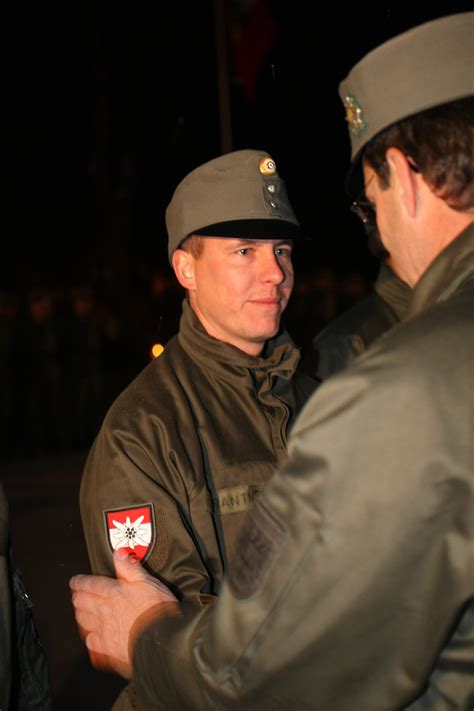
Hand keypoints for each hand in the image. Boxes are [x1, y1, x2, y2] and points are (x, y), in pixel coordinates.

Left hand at [70, 549, 177, 677]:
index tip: (76, 581)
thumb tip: (118, 554)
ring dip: (80, 615)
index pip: (91, 584)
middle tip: (76, 594)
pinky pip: (92, 643)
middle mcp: (105, 611)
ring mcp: (105, 631)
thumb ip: (130, 568)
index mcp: (114, 593)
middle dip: (77, 597)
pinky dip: (90, 639)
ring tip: (79, 612)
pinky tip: (92, 638)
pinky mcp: (109, 649)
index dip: (81, 581)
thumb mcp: (147, 581)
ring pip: (84, 621)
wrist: (161, 640)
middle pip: (83, 602)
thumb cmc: (157, 611)